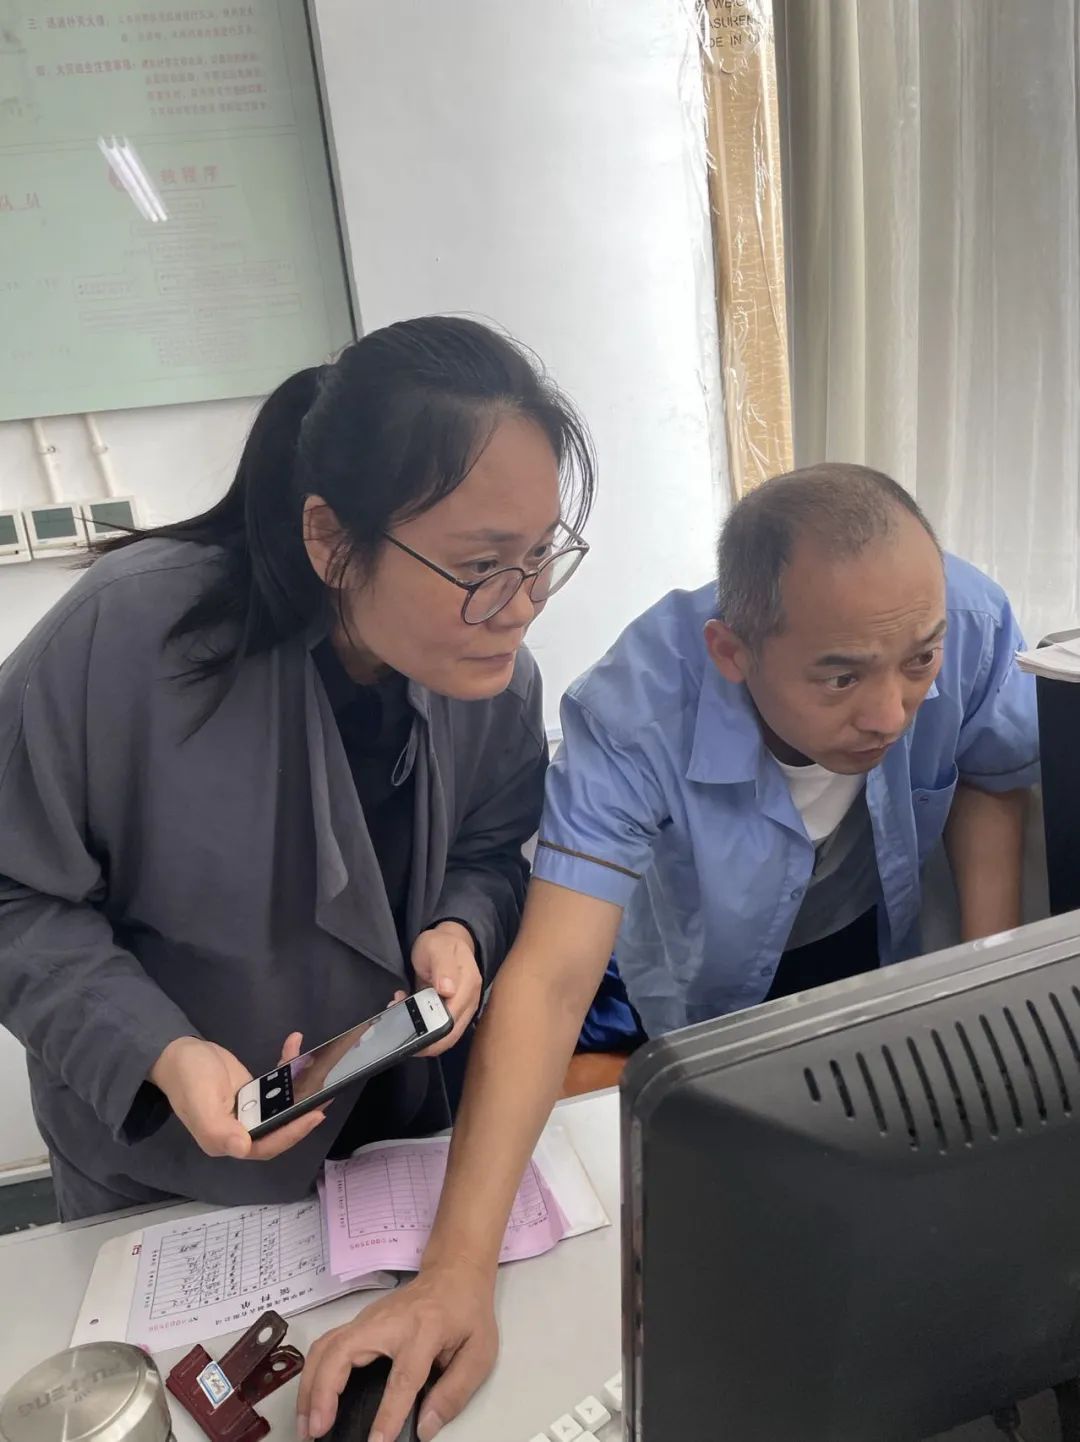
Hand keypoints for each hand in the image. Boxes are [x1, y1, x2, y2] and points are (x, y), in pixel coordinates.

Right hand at [149, 1033, 325, 1161]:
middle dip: (302, 1114)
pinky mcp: (251, 1093)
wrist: (177, 1052)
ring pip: (280, 1107)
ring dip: (299, 1089)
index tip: (314, 1116)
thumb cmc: (187, 1079)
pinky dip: (285, 1067)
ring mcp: (247, 1111)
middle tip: (325, 1094)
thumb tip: (242, 1149)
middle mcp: (239, 1131)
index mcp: (226, 1140)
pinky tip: (293, 1045)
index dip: (292, 1134)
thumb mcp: (200, 1103)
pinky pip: (274, 1086)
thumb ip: (218, 1129)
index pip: (266, 1146)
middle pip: (279, 1128)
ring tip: (317, 1069)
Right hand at [297, 1259, 497, 1441]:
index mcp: (424, 1331)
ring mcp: (368, 1318)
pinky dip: (313, 1374)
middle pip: (343, 1352)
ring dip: (310, 1385)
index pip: (403, 1378)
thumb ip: (454, 1392)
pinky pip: (327, 1346)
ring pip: (326, 1347)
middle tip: (316, 1431)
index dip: (388, 1413)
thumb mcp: (478, 1352)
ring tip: (307, 1424)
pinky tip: (311, 1401)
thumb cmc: (467, 1312)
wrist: (455, 1272)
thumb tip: (425, 1428)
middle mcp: (388, 1322)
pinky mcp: (358, 1322)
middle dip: (323, 1393)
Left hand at [411, 922, 482, 1055]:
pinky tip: (405, 1006)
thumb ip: (443, 967)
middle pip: (450, 1034)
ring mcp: (461, 1008)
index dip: (432, 1031)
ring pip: (443, 1035)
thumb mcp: (438, 948)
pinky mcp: (450, 1012)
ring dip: (419, 1031)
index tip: (411, 1029)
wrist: (446, 941)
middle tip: (401, 1025)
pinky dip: (419, 1024)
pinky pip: (437, 1027)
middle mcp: (468, 1001)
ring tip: (400, 1010)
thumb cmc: (441, 944)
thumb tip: (448, 991)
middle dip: (424, 1038)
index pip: (453, 1018)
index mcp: (468, 985)